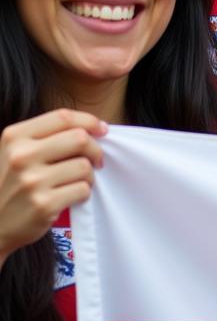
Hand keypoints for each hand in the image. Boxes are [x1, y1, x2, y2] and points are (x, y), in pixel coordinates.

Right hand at [0, 110, 106, 264]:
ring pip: (84, 166)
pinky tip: (71, 197)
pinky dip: (83, 193)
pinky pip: (82, 189)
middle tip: (96, 160)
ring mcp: (32, 181)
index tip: (102, 130)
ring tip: (78, 182)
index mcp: (14, 137)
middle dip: (95, 149)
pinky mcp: (43, 204)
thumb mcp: (15, 153)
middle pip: (79, 139)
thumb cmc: (10, 185)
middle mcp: (21, 156)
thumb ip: (46, 137)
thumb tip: (95, 128)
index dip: (89, 121)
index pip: (63, 117)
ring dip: (89, 175)